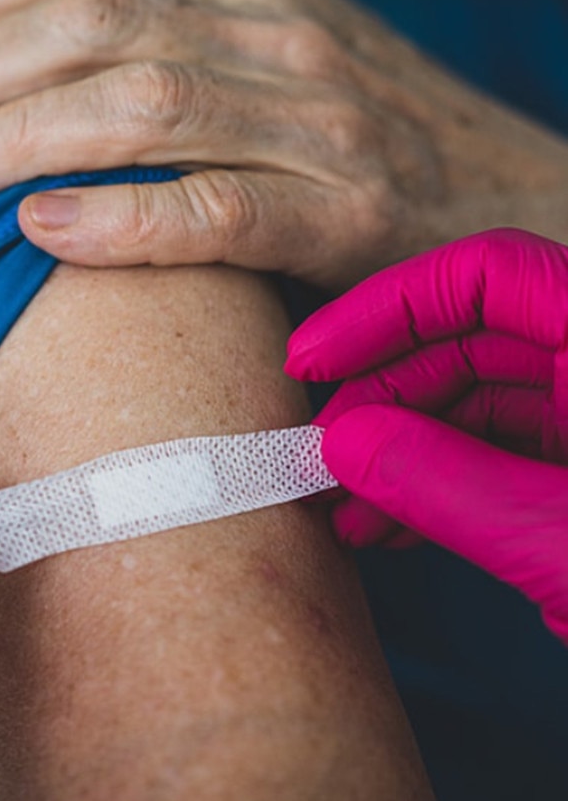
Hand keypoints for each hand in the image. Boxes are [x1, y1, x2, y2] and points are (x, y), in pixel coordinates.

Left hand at [0, 0, 567, 289]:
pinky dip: (119, 217)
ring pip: (140, 107)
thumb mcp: (277, 44)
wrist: (507, 199)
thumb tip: (67, 0)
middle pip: (95, 26)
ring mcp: (317, 122)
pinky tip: (40, 227)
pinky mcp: (343, 216)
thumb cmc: (371, 134)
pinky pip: (213, 209)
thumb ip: (184, 15)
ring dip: (18, 138)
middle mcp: (280, 33)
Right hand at [285, 229, 567, 640]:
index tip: (311, 358)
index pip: (487, 277)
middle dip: (380, 398)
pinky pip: (490, 456)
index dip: (385, 308)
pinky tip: (389, 523)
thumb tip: (344, 444)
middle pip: (464, 342)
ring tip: (345, 508)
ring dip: (397, 450)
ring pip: (470, 404)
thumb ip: (450, 486)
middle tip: (320, 455)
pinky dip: (433, 485)